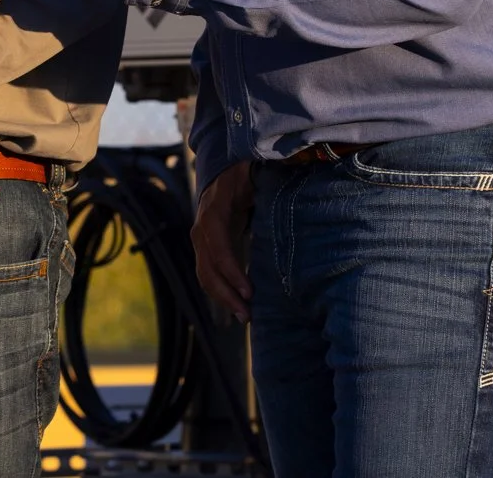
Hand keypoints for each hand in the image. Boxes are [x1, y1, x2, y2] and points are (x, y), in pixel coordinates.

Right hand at [191, 161, 255, 321]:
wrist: (223, 175)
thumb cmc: (245, 176)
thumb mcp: (254, 175)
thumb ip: (266, 181)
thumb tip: (291, 179)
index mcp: (215, 210)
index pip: (217, 244)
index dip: (231, 268)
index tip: (249, 291)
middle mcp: (202, 228)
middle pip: (207, 267)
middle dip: (226, 294)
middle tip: (248, 314)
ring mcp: (201, 241)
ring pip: (205, 275)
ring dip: (223, 299)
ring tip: (245, 317)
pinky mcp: (206, 251)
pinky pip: (209, 275)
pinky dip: (222, 293)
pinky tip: (239, 308)